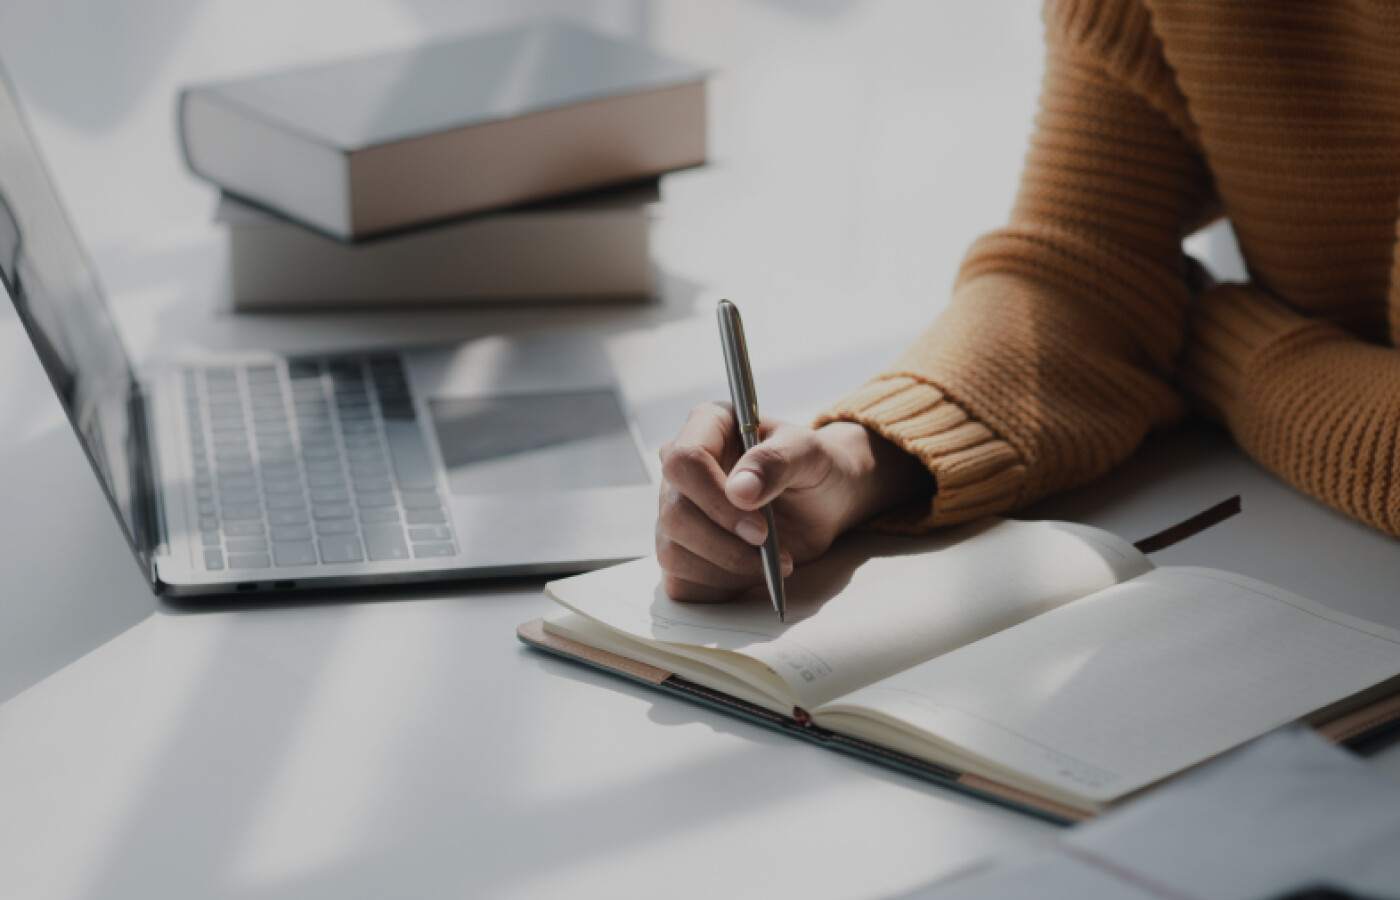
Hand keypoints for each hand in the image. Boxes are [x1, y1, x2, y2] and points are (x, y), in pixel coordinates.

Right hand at [656, 403, 932, 601]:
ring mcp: (676, 511)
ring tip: (770, 564)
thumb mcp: (809, 454)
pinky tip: (750, 573)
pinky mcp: (681, 550)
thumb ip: (777, 463)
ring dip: (727, 569)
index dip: (716, 500)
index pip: (683, 462)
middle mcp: (681, 469)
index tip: (760, 527)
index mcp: (706, 427)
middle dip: (725, 543)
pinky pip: (681, 581)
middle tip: (771, 548)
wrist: (822, 501)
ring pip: (673, 552)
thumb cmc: (813, 467)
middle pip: (675, 515)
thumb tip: (740, 490)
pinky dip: (719, 587)